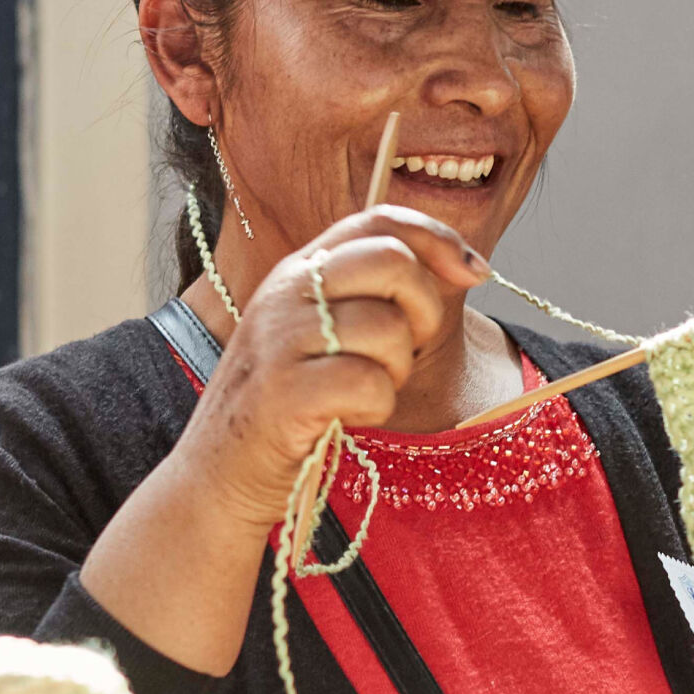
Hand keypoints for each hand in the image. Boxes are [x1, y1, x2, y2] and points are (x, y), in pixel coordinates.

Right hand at [175, 206, 485, 529]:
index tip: (474, 272)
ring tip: (362, 393)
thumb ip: (377, 296)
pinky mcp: (283, 393)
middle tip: (406, 352)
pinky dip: (373, 408)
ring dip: (395, 372)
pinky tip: (345, 417)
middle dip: (425, 309)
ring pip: (388, 329)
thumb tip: (466, 267)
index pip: (378, 220)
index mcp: (299, 271)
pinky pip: (370, 384)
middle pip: (391, 262)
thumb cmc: (289, 406)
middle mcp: (286, 293)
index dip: (437, 238)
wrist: (219, 473)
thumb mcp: (325, 334)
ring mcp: (280, 340)